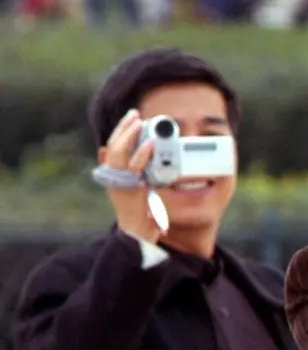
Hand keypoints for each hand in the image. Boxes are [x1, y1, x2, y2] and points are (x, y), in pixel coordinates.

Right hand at [103, 109, 163, 241]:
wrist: (137, 236)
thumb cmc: (138, 213)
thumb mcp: (134, 188)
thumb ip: (131, 171)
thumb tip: (117, 153)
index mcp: (114, 175)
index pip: (113, 147)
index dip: (120, 130)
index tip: (131, 117)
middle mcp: (113, 178)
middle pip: (113, 146)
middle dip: (123, 128)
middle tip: (135, 113)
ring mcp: (119, 183)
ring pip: (118, 153)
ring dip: (128, 135)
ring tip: (139, 122)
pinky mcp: (129, 191)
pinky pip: (135, 169)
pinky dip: (142, 154)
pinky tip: (151, 143)